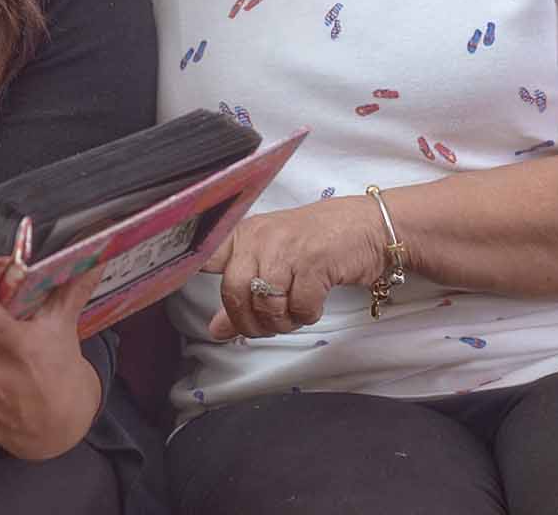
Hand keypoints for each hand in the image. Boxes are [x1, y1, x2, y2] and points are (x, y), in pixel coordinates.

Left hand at [202, 197, 385, 339]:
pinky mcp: (314, 262)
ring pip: (267, 304)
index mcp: (243, 234)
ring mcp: (286, 248)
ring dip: (282, 321)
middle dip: (249, 322)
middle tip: (267, 326)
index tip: (191, 297)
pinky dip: (307, 315)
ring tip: (294, 313)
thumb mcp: (274, 262)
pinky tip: (313, 303)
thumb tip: (216, 331)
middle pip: (234, 293)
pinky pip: (300, 307)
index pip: (205, 256)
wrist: (369, 226)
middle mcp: (259, 238)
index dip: (189, 275)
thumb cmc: (317, 243)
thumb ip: (243, 295)